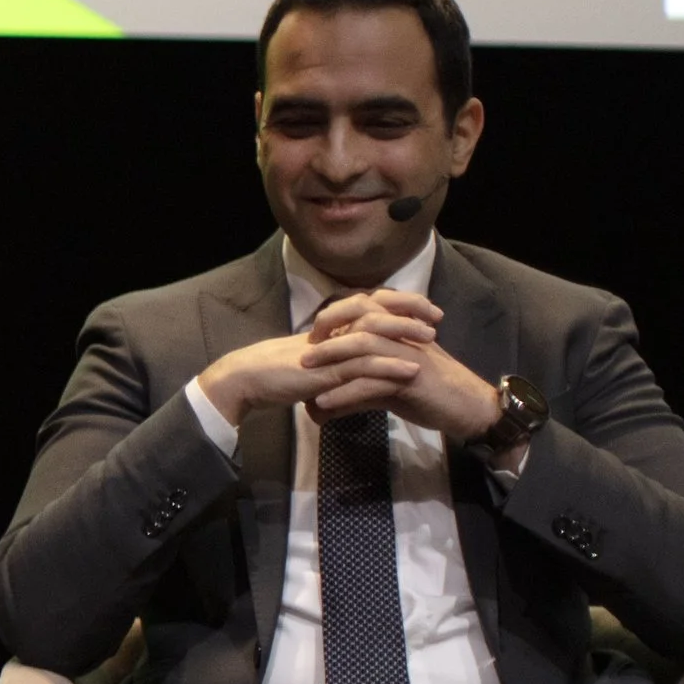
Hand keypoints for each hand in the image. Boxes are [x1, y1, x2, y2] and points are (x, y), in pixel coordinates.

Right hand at [195, 320, 423, 428]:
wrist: (246, 380)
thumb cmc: (274, 373)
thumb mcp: (312, 363)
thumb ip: (332, 359)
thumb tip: (351, 365)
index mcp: (330, 326)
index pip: (369, 305)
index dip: (398, 303)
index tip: (424, 308)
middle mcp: (332, 331)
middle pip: (376, 310)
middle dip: (410, 310)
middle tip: (437, 316)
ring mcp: (330, 350)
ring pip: (373, 334)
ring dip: (405, 335)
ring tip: (432, 340)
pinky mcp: (326, 371)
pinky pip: (362, 365)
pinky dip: (389, 367)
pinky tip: (411, 370)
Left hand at [300, 290, 498, 438]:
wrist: (470, 409)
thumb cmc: (432, 396)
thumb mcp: (391, 389)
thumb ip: (361, 390)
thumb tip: (324, 403)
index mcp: (400, 333)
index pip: (362, 315)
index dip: (335, 322)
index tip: (309, 339)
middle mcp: (403, 338)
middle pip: (359, 325)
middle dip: (326, 336)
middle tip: (299, 353)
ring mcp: (408, 355)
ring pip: (364, 348)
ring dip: (331, 359)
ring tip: (304, 373)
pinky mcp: (412, 379)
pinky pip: (373, 383)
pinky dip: (345, 393)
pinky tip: (324, 405)